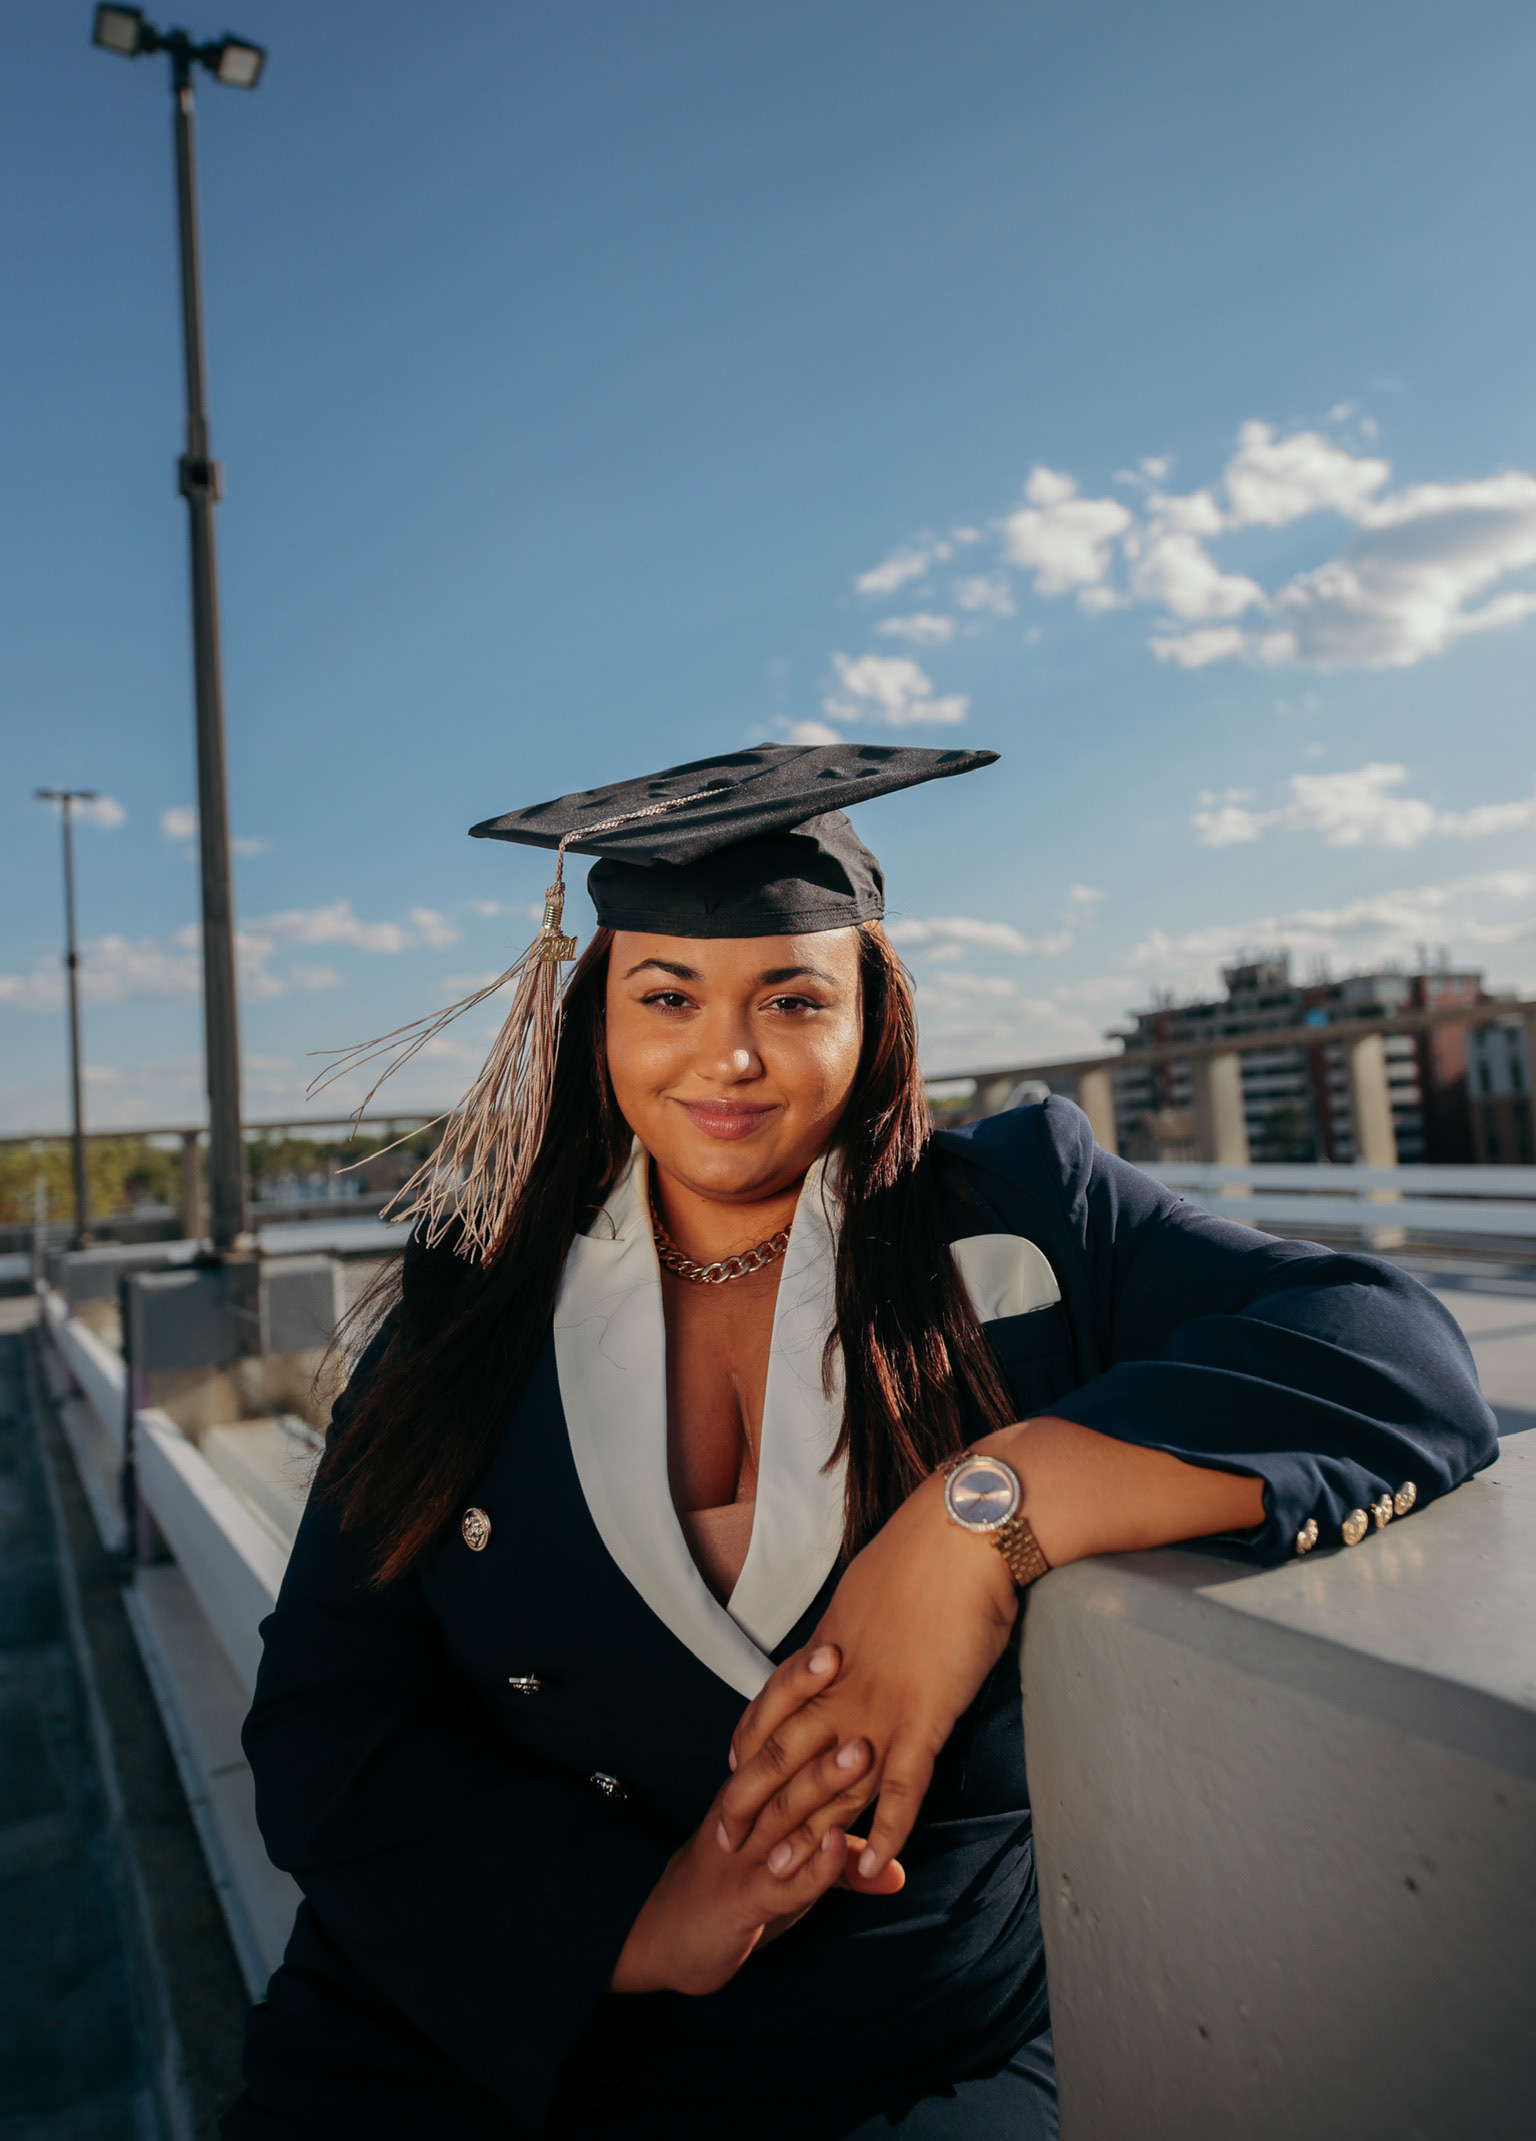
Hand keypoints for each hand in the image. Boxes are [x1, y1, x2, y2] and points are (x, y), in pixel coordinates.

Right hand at [611, 1651, 903, 1996]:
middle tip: (838, 1659)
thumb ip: (838, 1853)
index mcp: (754, 1790)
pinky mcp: (749, 1901)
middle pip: (779, 1748)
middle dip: (810, 1705)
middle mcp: (749, 1812)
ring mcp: (749, 1855)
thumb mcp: (788, 1863)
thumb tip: (892, 1860)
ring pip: (788, 1808)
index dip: (799, 1682)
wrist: (671, 1940)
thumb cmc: (736, 1887)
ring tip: (860, 1749)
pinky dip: (815, 1867)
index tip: (830, 1637)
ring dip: (823, 1779)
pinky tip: (837, 1848)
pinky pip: (785, 1881)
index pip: (775, 1724)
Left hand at [717, 1469, 1017, 1883]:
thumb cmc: (923, 1549)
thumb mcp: (867, 1586)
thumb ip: (852, 1623)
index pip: (771, 1708)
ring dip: (806, 1833)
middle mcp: (840, 1684)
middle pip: (784, 1756)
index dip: (748, 1747)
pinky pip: (900, 1787)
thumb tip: (845, 1634)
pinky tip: (872, 1864)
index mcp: (825, 1649)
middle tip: (728, 1845)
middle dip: (755, 1805)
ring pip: (830, 1783)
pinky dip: (886, 1831)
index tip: (730, 1777)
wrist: (962, 1533)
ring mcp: (879, 1704)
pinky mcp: (925, 1717)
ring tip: (782, 1876)